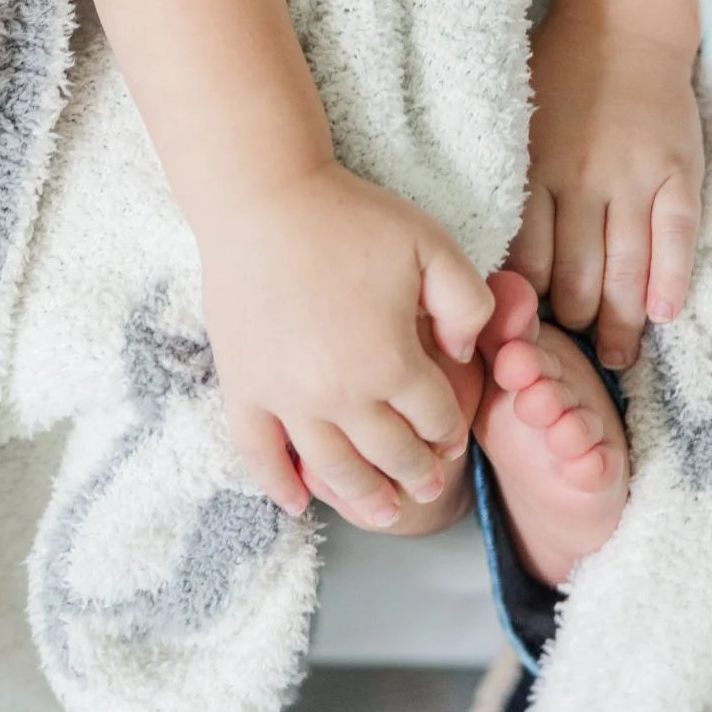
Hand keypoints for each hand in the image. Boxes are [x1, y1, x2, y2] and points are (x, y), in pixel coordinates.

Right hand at [199, 162, 493, 528]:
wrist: (263, 199)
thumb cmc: (350, 217)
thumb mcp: (433, 245)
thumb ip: (468, 303)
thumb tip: (466, 352)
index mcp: (392, 362)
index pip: (433, 417)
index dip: (449, 431)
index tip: (451, 437)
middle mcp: (340, 394)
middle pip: (388, 453)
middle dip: (416, 474)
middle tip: (428, 486)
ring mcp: (285, 397)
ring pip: (331, 468)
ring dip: (362, 497)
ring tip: (382, 513)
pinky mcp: (242, 386)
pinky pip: (257, 453)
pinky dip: (277, 485)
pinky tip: (296, 503)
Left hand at [507, 9, 703, 370]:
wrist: (620, 28)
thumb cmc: (556, 84)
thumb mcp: (516, 134)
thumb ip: (512, 192)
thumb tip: (492, 259)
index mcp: (534, 174)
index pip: (527, 261)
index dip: (526, 307)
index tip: (523, 336)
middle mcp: (582, 180)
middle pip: (576, 274)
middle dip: (573, 324)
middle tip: (570, 358)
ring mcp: (633, 177)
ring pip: (626, 266)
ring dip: (621, 319)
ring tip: (618, 356)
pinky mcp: (677, 172)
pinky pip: (676, 236)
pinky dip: (671, 279)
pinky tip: (665, 314)